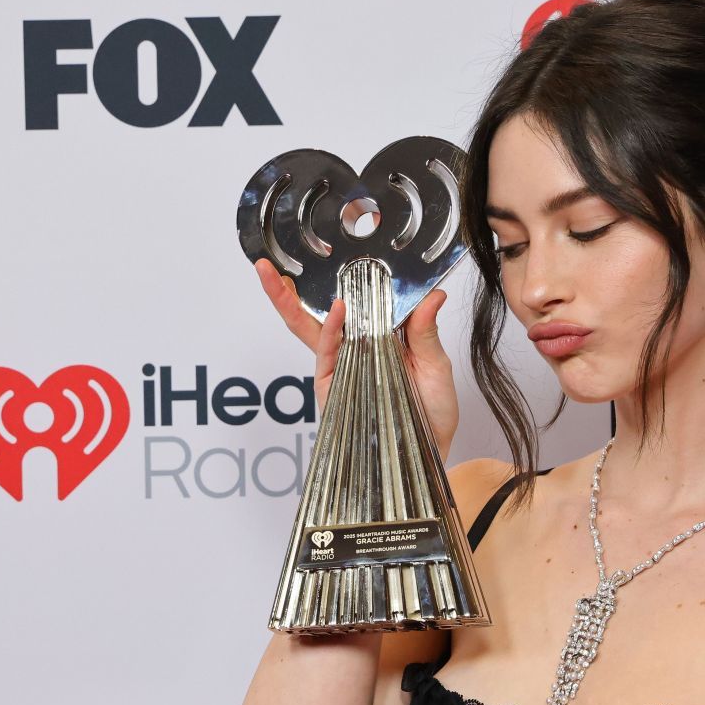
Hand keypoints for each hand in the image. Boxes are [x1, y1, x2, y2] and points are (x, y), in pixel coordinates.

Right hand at [252, 258, 459, 458]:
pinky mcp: (334, 388)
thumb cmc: (432, 414)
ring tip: (275, 275)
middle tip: (268, 264)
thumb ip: (426, 333)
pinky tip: (335, 311)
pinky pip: (328, 355)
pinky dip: (330, 331)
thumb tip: (432, 295)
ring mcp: (342, 367)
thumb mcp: (436, 367)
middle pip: (318, 313)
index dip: (340, 278)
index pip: (356, 302)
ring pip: (312, 330)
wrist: (427, 453)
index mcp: (380, 337)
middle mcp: (356, 349)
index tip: (330, 251)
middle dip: (289, 290)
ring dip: (291, 302)